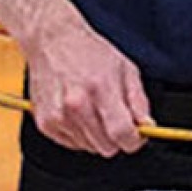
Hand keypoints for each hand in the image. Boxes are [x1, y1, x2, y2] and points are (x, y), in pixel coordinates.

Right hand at [23, 18, 151, 157]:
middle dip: (118, 138)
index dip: (135, 141)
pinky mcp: (45, 124)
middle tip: (118, 120)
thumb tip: (146, 126)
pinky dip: (81, 135)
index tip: (138, 137)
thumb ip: (139, 102)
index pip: (122, 134)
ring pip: (90, 148)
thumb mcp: (126, 70)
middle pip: (106, 147)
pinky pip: (73, 144)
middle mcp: (76, 106)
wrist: (53, 42)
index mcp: (100, 90)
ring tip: (96, 111)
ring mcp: (58, 117)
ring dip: (98, 136)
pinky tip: (82, 114)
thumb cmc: (89, 52)